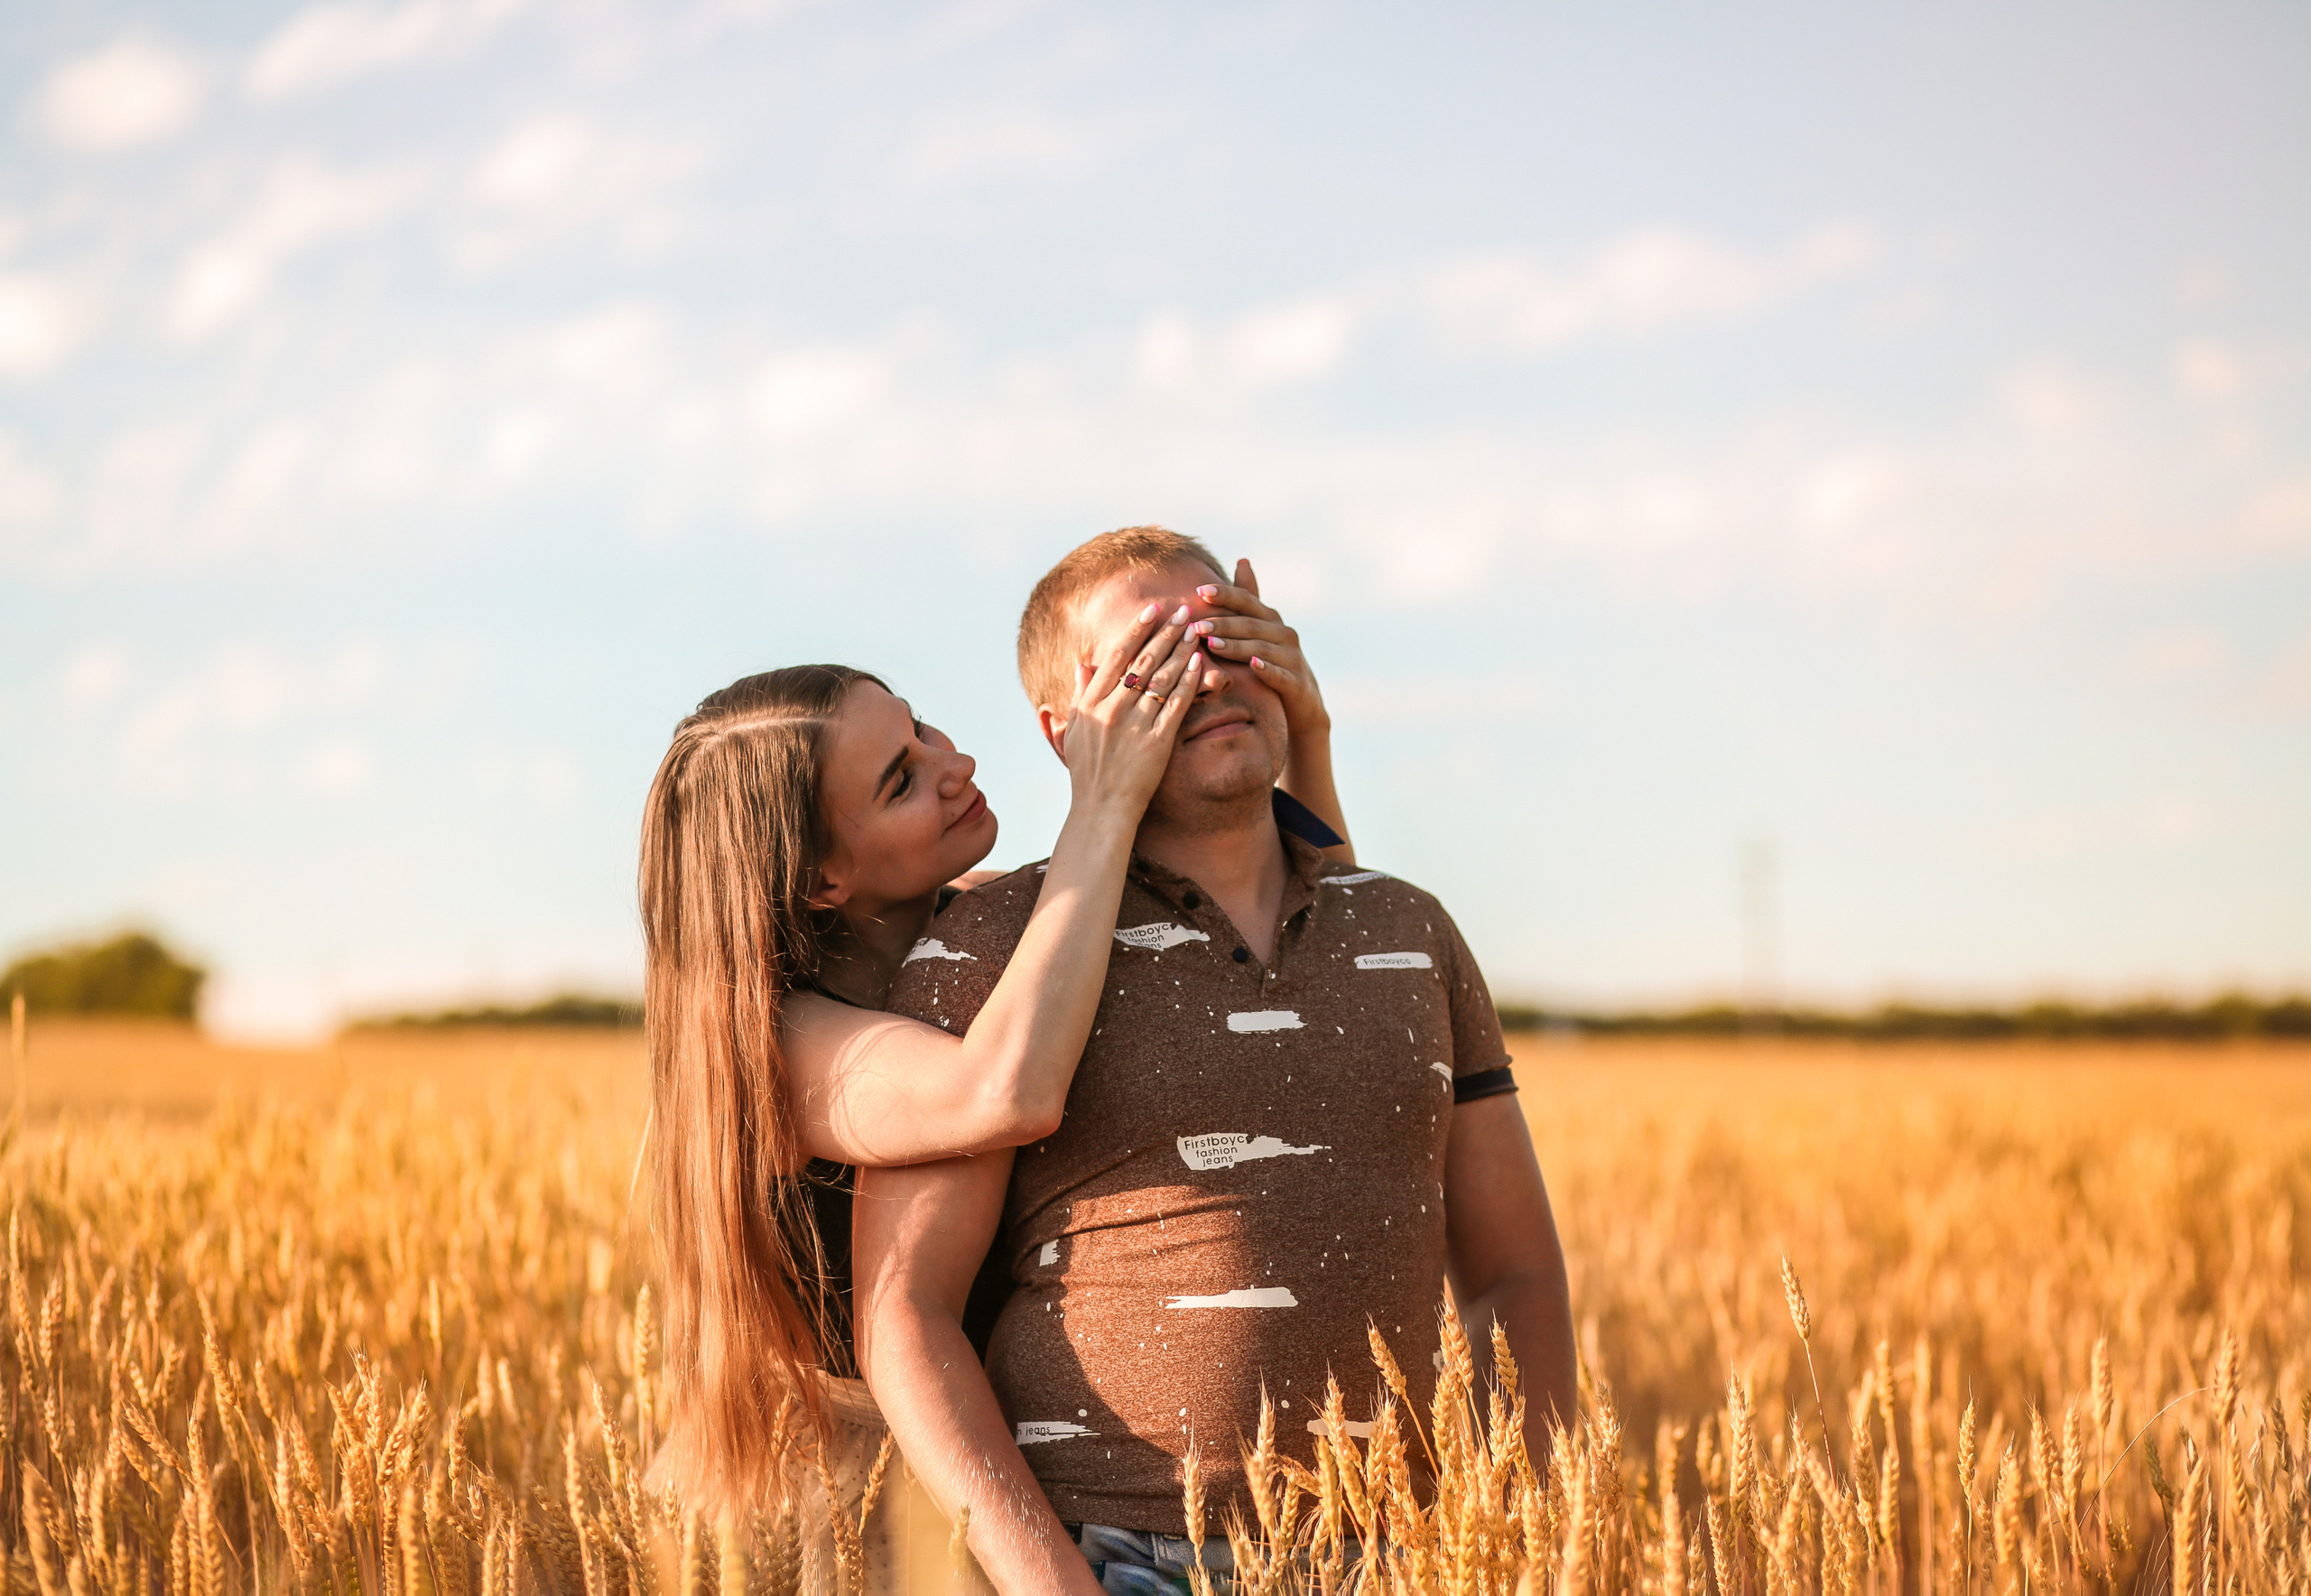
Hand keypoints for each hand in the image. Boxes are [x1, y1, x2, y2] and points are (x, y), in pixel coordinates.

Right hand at [1056, 600, 1204, 816]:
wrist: (1101, 809)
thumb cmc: (1087, 772)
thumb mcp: (1074, 731)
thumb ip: (1080, 695)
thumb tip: (1083, 664)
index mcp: (1091, 703)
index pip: (1117, 656)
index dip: (1136, 630)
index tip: (1152, 610)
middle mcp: (1112, 709)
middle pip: (1144, 661)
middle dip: (1165, 632)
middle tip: (1184, 610)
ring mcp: (1135, 725)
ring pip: (1162, 678)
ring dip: (1181, 650)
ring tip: (1196, 630)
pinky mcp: (1157, 742)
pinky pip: (1176, 705)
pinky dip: (1189, 682)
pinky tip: (1200, 664)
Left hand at [1190, 558, 1330, 740]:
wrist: (1302, 704)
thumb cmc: (1272, 662)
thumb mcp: (1260, 631)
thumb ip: (1249, 600)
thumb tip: (1243, 559)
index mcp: (1270, 619)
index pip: (1246, 601)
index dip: (1225, 594)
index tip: (1199, 590)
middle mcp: (1283, 633)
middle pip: (1250, 624)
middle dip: (1222, 623)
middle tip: (1196, 625)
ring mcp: (1292, 657)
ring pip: (1261, 648)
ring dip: (1236, 646)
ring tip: (1211, 644)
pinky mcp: (1297, 683)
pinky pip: (1281, 674)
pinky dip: (1267, 669)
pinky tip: (1253, 666)